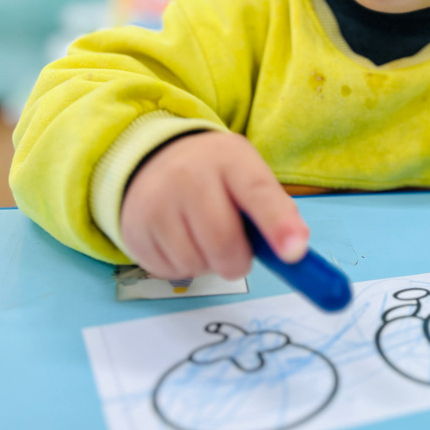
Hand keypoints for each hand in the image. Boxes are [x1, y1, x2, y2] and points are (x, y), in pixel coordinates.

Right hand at [120, 132, 308, 279]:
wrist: (153, 159)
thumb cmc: (215, 174)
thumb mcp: (248, 174)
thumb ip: (275, 209)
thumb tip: (294, 250)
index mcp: (229, 158)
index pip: (258, 192)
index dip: (278, 225)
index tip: (294, 254)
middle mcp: (187, 176)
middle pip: (222, 242)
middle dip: (238, 262)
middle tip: (238, 255)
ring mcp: (155, 203)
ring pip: (195, 263)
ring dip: (208, 265)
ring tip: (203, 238)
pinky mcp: (134, 230)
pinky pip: (171, 271)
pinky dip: (184, 267)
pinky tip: (181, 241)